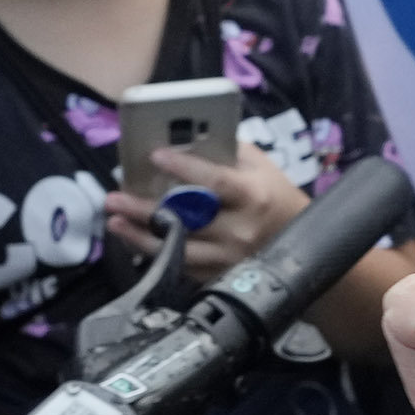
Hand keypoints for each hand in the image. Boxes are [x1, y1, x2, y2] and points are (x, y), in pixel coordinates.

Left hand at [106, 141, 310, 276]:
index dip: (184, 168)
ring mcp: (229, 258)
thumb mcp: (258, 165)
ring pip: (177, 250)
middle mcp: (240, 230)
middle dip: (146, 209)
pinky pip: (180, 266)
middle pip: (187, 220)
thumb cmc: (272, 193)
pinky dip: (154, 252)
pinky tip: (133, 237)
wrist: (300, 241)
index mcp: (252, 196)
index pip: (215, 182)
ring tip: (114, 221)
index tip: (155, 155)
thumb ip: (224, 152)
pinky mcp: (220, 276)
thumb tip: (180, 138)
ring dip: (140, 237)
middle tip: (114, 198)